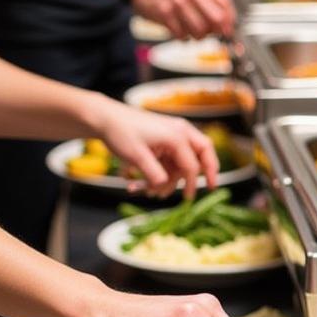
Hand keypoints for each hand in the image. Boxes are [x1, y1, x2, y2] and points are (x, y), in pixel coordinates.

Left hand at [89, 96, 217, 198]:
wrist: (105, 118)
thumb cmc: (121, 133)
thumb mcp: (137, 156)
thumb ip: (154, 174)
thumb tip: (163, 187)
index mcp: (177, 136)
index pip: (192, 165)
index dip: (192, 184)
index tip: (188, 198)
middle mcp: (181, 133)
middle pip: (204, 153)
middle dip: (208, 171)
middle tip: (212, 187)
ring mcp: (174, 135)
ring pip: (185, 160)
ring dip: (172, 178)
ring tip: (150, 191)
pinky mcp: (165, 140)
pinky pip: (172, 159)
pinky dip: (162, 172)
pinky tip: (142, 182)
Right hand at [132, 0, 234, 39]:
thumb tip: (225, 22)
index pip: (224, 3)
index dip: (230, 20)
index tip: (228, 29)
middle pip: (216, 19)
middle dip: (216, 31)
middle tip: (211, 33)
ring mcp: (176, 2)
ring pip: (200, 30)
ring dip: (198, 36)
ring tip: (192, 31)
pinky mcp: (164, 13)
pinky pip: (182, 35)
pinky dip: (183, 37)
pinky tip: (179, 30)